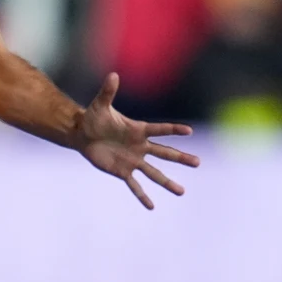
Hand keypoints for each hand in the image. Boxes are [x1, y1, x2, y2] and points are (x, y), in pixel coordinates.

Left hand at [73, 72, 199, 209]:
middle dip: (181, 158)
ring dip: (168, 183)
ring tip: (182, 192)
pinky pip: (134, 185)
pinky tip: (151, 206)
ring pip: (154, 173)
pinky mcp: (122, 172)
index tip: (189, 132)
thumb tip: (112, 75)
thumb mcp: (100, 105)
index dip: (173, 130)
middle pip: (164, 153)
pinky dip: (142, 196)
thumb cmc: (93, 117)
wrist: (83, 134)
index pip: (159, 130)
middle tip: (198, 163)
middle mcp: (140, 146)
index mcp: (138, 130)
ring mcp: (133, 160)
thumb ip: (108, 92)